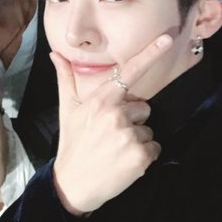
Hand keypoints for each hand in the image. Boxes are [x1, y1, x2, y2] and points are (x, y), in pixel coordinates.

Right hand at [52, 34, 171, 214]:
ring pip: (149, 128)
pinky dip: (144, 156)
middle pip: (143, 107)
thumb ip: (65, 78)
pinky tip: (124, 161)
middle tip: (111, 133)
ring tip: (116, 148)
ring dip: (138, 138)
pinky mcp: (140, 156)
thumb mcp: (67, 109)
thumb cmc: (72, 142)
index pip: (129, 72)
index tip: (166, 39)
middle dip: (132, 118)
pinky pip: (155, 147)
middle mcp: (116, 114)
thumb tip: (55, 54)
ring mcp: (129, 135)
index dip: (150, 53)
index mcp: (101, 99)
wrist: (74, 183)